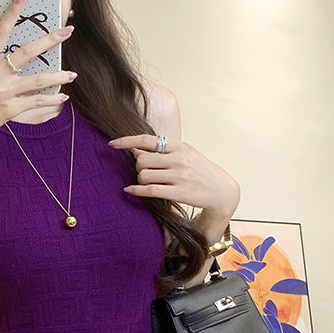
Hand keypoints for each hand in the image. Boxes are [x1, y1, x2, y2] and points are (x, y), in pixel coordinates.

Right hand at [0, 0, 75, 140]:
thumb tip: (29, 54)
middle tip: (67, 30)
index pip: (1, 31)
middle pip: (28, 52)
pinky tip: (63, 96)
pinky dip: (52, 99)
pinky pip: (37, 101)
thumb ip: (1, 62)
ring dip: (59, 76)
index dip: (12, 12)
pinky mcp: (11, 109)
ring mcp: (5, 91)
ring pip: (38, 79)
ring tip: (72, 74)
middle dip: (50, 40)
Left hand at [109, 132, 239, 217]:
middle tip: (143, 172)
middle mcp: (179, 159)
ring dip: (139, 180)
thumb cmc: (199, 172)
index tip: (112, 144)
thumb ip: (161, 152)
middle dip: (138, 167)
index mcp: (179, 146)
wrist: (222, 191)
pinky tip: (130, 190)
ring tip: (146, 182)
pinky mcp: (179, 193)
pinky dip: (136, 190)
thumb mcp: (184, 156)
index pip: (147, 139)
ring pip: (144, 175)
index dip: (126, 141)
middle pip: (142, 160)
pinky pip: (150, 190)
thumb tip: (136, 150)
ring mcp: (180, 176)